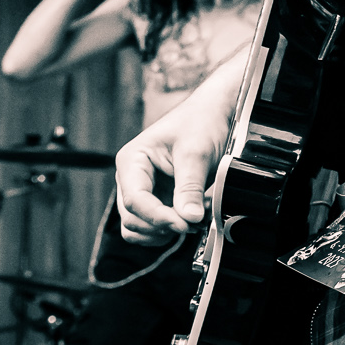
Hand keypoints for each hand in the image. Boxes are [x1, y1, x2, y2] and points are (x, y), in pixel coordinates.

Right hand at [117, 77, 235, 236]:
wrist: (213, 114)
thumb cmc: (200, 123)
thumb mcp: (197, 153)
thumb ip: (190, 187)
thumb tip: (189, 218)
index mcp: (131, 161)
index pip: (134, 200)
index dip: (158, 217)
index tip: (185, 223)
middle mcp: (131, 178)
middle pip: (133, 218)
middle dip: (163, 225)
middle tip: (195, 221)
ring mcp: (143, 191)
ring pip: (139, 227)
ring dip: (165, 231)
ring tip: (194, 218)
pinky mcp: (157, 199)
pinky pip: (152, 227)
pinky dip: (169, 229)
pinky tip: (190, 218)